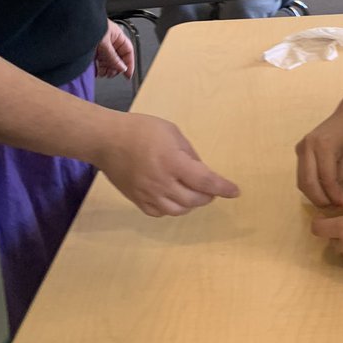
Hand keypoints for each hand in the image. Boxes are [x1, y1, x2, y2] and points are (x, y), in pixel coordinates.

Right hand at [95, 111, 239, 216]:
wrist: (107, 140)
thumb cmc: (141, 130)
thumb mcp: (172, 132)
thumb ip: (189, 153)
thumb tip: (201, 170)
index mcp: (173, 162)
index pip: (204, 181)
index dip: (222, 188)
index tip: (235, 191)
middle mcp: (161, 182)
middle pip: (193, 200)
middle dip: (207, 196)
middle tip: (212, 189)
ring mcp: (148, 194)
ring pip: (178, 210)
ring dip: (191, 204)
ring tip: (194, 193)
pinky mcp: (136, 200)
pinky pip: (159, 212)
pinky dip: (172, 208)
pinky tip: (174, 198)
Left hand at [96, 19, 134, 78]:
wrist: (74, 25)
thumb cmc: (90, 27)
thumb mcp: (105, 45)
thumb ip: (114, 58)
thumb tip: (122, 68)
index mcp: (117, 36)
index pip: (128, 51)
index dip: (129, 63)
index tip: (128, 74)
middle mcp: (110, 41)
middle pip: (118, 57)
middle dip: (116, 67)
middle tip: (112, 74)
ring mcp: (101, 46)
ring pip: (108, 60)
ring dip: (107, 69)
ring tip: (104, 73)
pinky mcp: (92, 50)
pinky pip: (98, 61)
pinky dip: (98, 67)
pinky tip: (97, 71)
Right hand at [296, 108, 342, 207]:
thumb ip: (342, 179)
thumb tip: (338, 202)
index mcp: (323, 146)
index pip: (326, 179)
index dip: (334, 196)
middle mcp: (307, 147)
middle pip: (308, 182)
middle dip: (320, 199)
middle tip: (334, 208)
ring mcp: (301, 148)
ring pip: (302, 181)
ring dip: (314, 195)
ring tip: (329, 202)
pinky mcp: (300, 150)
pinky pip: (302, 174)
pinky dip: (311, 186)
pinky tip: (322, 192)